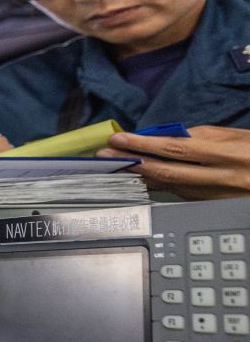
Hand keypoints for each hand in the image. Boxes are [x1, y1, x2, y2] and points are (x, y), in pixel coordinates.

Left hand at [102, 126, 249, 197]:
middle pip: (169, 172)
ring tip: (115, 167)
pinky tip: (141, 180)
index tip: (118, 139)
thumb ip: (201, 137)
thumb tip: (163, 138)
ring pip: (172, 187)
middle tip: (105, 156)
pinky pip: (183, 195)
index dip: (144, 145)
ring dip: (140, 177)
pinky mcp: (216, 206)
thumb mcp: (237, 136)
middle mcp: (224, 178)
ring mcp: (219, 196)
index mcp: (230, 154)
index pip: (177, 149)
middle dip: (133, 163)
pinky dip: (160, 186)